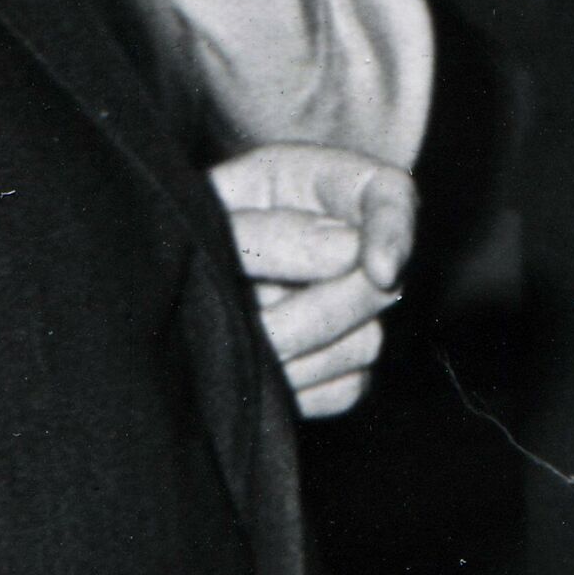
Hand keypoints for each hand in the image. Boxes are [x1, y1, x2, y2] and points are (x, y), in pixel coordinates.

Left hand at [209, 143, 413, 415]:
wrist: (177, 268)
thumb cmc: (193, 226)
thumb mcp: (214, 210)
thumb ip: (270, 230)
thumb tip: (347, 252)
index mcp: (333, 186)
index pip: (390, 195)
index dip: (395, 232)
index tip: (380, 270)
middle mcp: (361, 248)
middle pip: (379, 287)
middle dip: (314, 311)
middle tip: (247, 319)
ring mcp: (359, 310)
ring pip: (364, 344)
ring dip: (294, 349)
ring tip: (238, 335)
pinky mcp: (348, 365)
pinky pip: (344, 388)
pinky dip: (297, 384)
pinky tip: (256, 367)